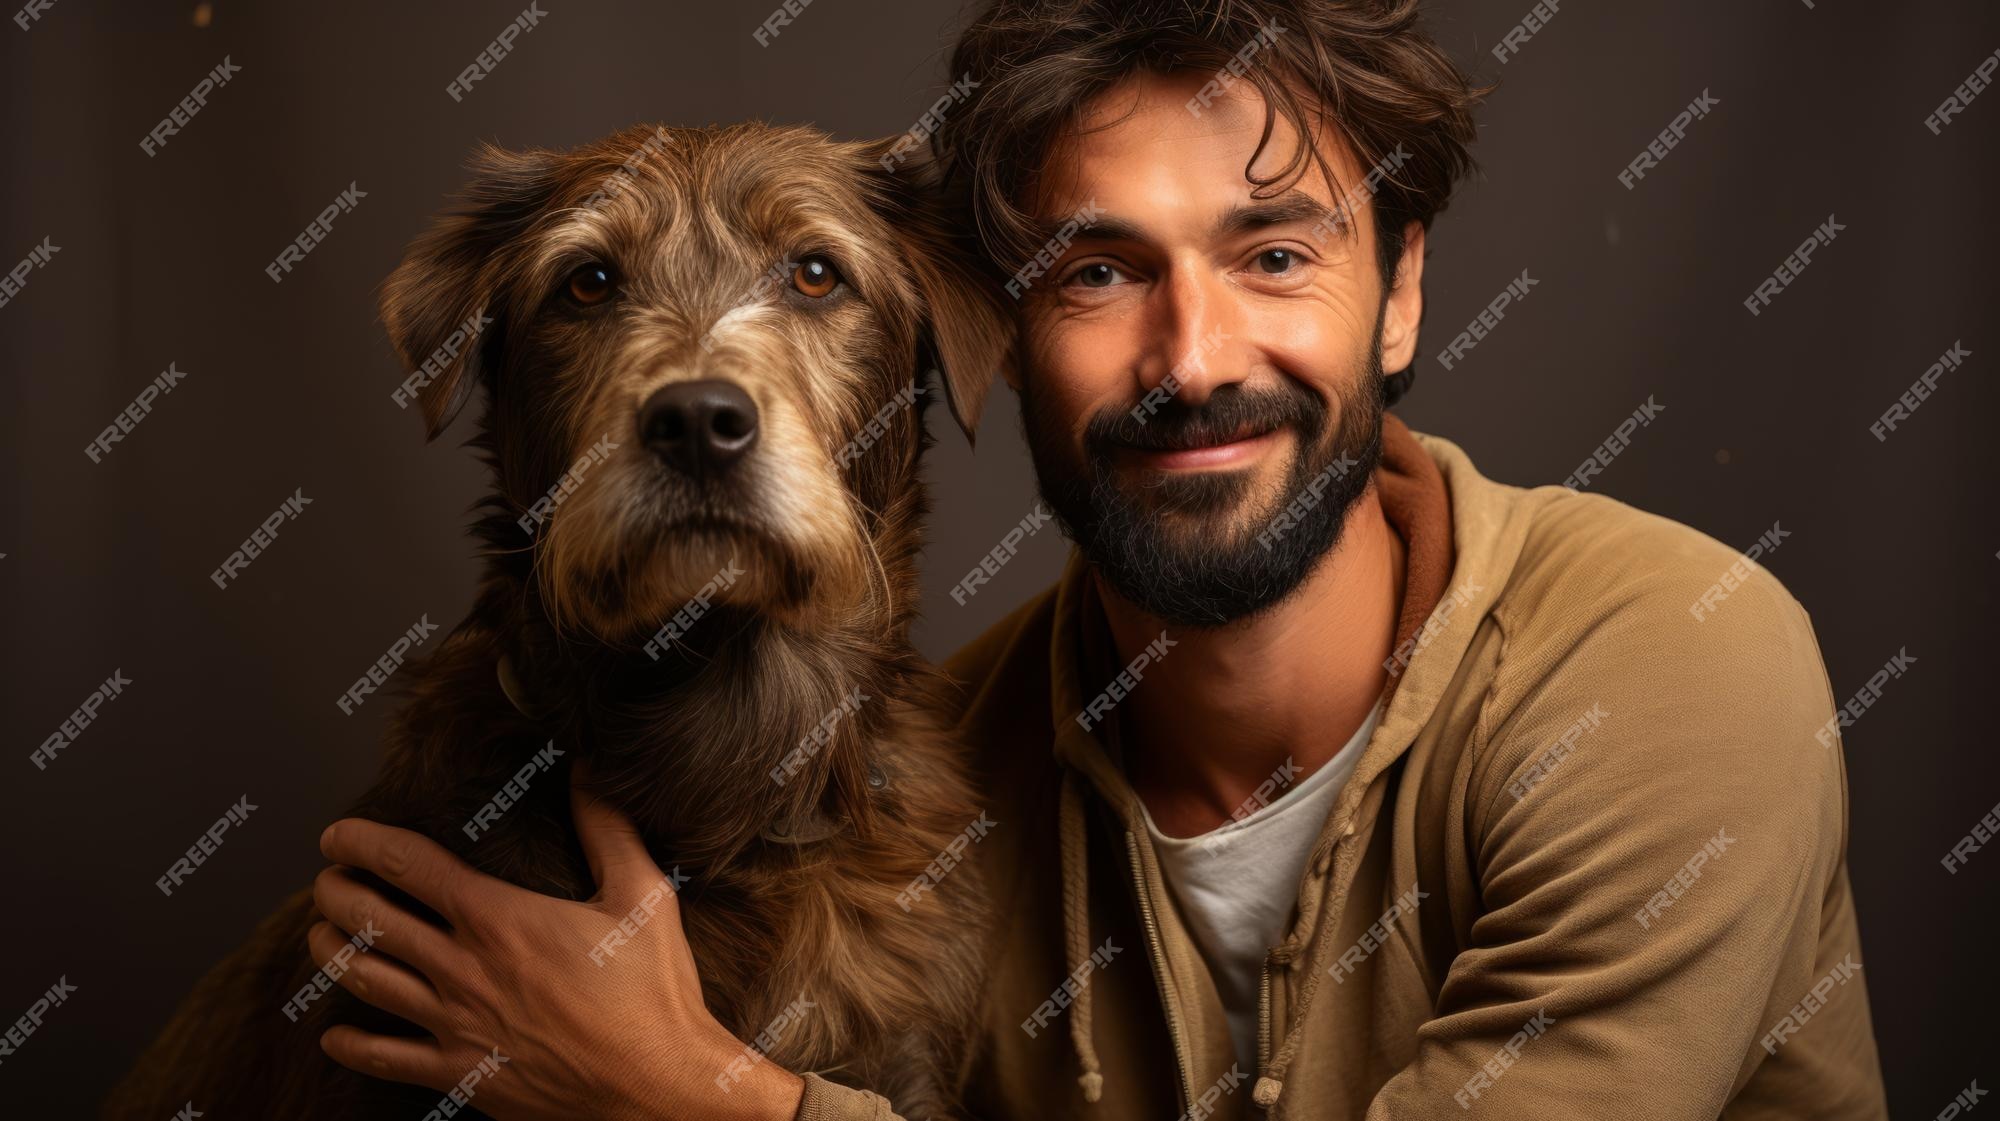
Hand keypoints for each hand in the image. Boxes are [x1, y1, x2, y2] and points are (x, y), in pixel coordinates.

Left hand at [308, 769, 803, 1120]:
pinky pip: (387, 1060)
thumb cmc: (652, 992)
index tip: (338, 835)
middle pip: (371, 920)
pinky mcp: (462, 1073)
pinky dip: (352, 1046)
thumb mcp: (643, 895)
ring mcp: (456, 1025)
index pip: (409, 866)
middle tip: (326, 880)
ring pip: (366, 982)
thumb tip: (587, 771)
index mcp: (500, 918)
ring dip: (331, 953)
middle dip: (335, 893)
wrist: (655, 1088)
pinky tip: (335, 1036)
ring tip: (320, 935)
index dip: (363, 844)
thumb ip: (608, 828)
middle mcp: (464, 969)